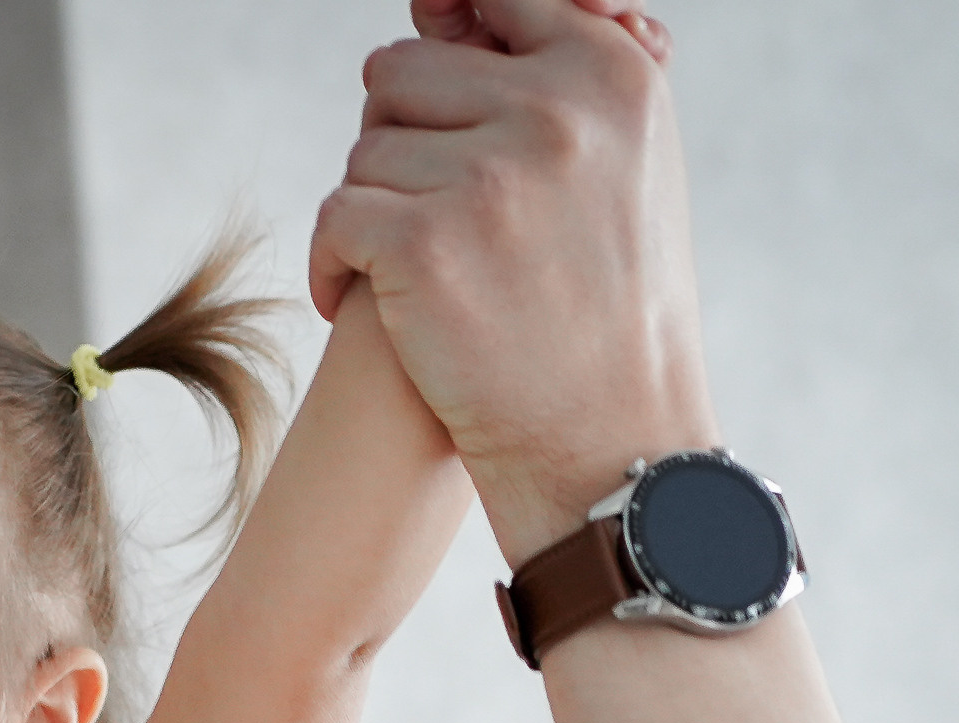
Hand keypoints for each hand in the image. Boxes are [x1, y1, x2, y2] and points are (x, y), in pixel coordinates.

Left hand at [310, 0, 714, 563]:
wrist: (610, 443)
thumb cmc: (608, 314)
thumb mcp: (623, 169)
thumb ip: (554, 83)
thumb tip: (443, 4)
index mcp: (613, 72)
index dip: (449, 41)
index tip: (435, 105)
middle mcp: (557, 107)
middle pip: (401, 75)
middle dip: (399, 147)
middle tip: (429, 224)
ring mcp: (489, 172)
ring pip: (363, 153)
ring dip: (372, 213)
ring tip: (420, 278)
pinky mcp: (424, 240)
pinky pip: (335, 217)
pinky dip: (336, 268)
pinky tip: (362, 305)